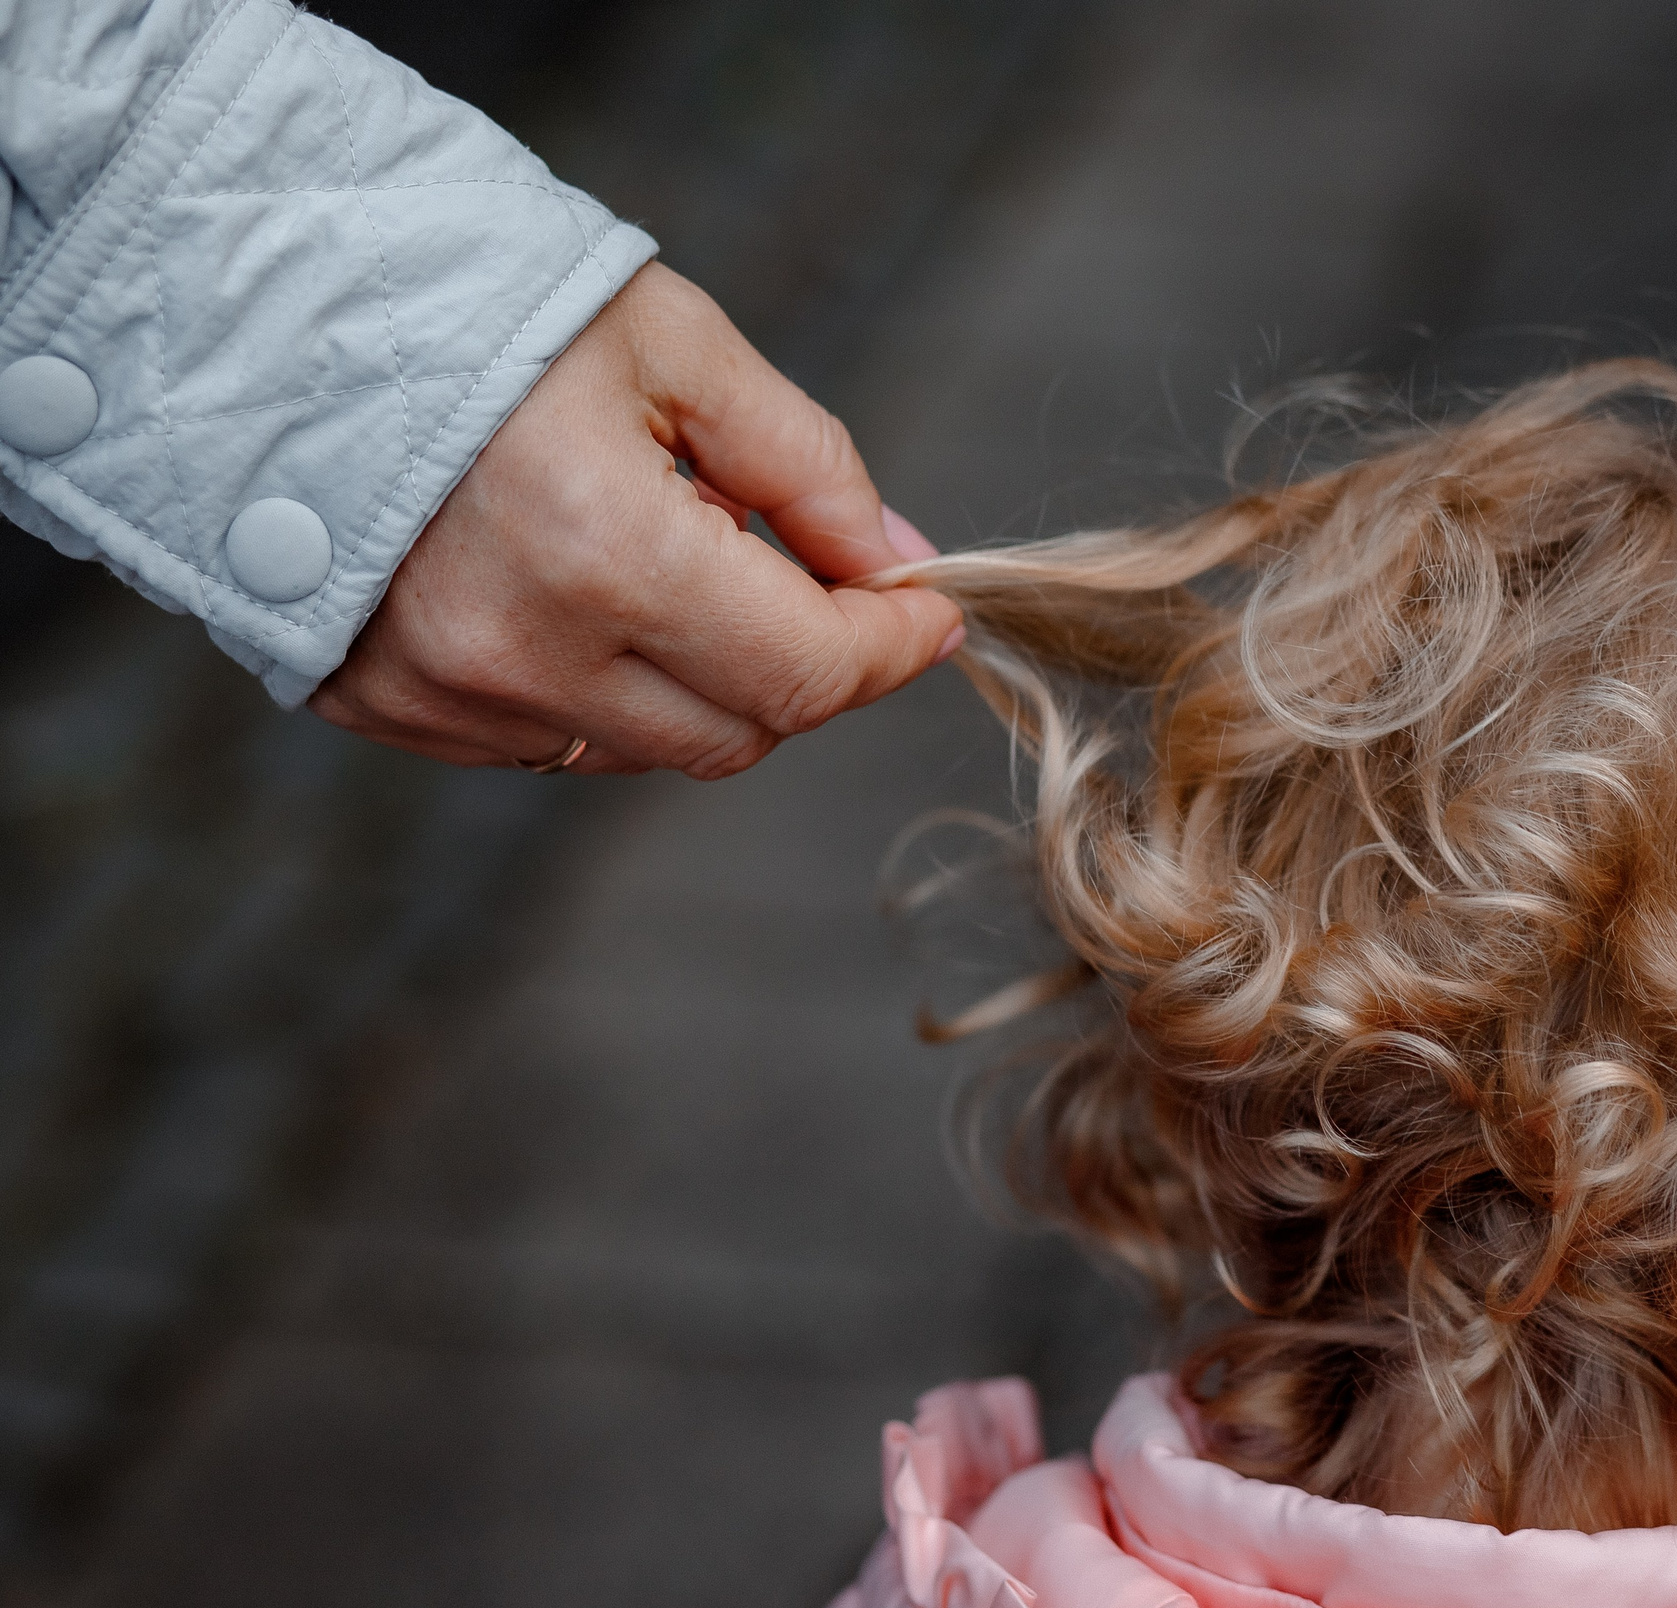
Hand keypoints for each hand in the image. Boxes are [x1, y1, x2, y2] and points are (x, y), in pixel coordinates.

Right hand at [310, 262, 961, 776]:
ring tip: (650, 548)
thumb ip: (807, 466)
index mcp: (610, 556)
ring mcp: (445, 696)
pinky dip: (594, 687)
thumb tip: (893, 565)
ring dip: (693, 678)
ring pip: (645, 748)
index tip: (926, 612)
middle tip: (792, 567)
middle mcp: (525, 655)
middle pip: (738, 734)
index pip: (807, 674)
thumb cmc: (485, 303)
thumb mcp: (678, 346)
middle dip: (799, 665)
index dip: (889, 649)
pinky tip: (565, 587)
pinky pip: (545, 742)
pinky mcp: (385, 710)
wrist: (261, 301)